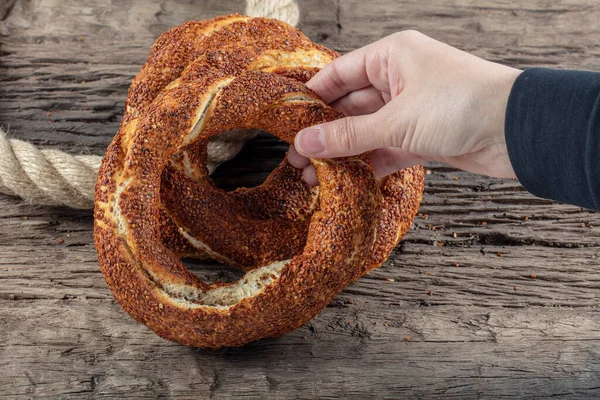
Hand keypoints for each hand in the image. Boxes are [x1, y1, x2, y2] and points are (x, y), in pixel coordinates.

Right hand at [288, 30, 521, 184]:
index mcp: (392, 57)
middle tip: (297, 159)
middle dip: (324, 134)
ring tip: (314, 177)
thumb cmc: (463, 104)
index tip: (287, 123)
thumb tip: (305, 144)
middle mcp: (400, 79)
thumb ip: (348, 135)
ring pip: (367, 132)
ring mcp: (411, 110)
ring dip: (344, 154)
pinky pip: (387, 149)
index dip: (311, 99)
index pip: (339, 75)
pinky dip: (369, 165)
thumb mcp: (396, 120)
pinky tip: (346, 182)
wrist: (519, 131)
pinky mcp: (423, 137)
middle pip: (350, 107)